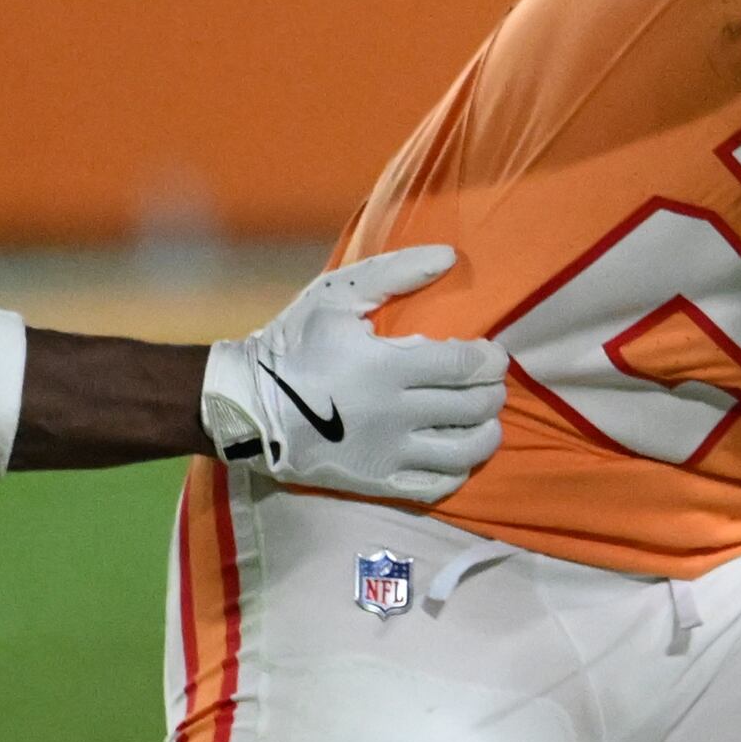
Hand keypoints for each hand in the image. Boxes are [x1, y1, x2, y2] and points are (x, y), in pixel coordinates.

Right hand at [202, 246, 506, 503]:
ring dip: (487, 432)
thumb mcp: (336, 296)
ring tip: (484, 419)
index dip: (491, 360)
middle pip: (473, 407)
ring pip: (465, 450)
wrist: (247, 405)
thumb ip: (395, 273)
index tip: (491, 354)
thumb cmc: (293, 344)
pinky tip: (458, 454)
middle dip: (492, 391)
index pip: (465, 366)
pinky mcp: (378, 482)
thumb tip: (451, 256)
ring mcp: (388, 453)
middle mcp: (395, 414)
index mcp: (387, 366)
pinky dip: (459, 470)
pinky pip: (437, 485)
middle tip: (488, 382)